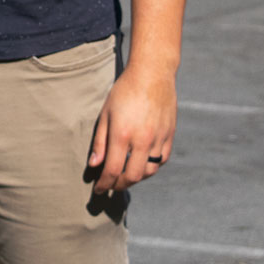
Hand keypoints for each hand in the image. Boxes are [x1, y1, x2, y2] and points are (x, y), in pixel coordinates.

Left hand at [87, 62, 175, 193]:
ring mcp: (159, 138)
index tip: (98, 190)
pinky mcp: (169, 135)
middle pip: (132, 176)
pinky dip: (151, 167)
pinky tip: (141, 163)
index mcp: (122, 134)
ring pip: (149, 171)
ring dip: (136, 178)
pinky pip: (162, 160)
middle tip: (111, 185)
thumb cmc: (124, 91)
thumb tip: (94, 166)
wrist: (152, 73)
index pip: (112, 170)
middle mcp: (142, 139)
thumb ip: (100, 142)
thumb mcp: (106, 113)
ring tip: (125, 175)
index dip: (104, 184)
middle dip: (120, 185)